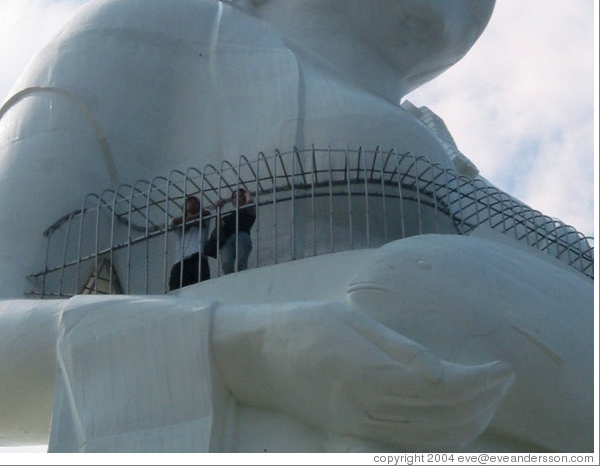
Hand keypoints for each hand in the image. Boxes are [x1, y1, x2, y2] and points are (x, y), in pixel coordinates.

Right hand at [212, 301, 512, 448]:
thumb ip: (397, 349)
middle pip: (442, 418)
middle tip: (504, 379)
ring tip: (490, 398)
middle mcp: (369, 409)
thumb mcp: (350, 321)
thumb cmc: (303, 325)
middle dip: (483, 402)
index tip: (503, 367)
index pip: (442, 389)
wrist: (257, 356)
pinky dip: (443, 435)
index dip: (479, 382)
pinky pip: (410, 442)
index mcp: (369, 375)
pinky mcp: (356, 430)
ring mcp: (362, 425)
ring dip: (469, 421)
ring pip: (430, 437)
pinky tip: (456, 419)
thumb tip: (443, 372)